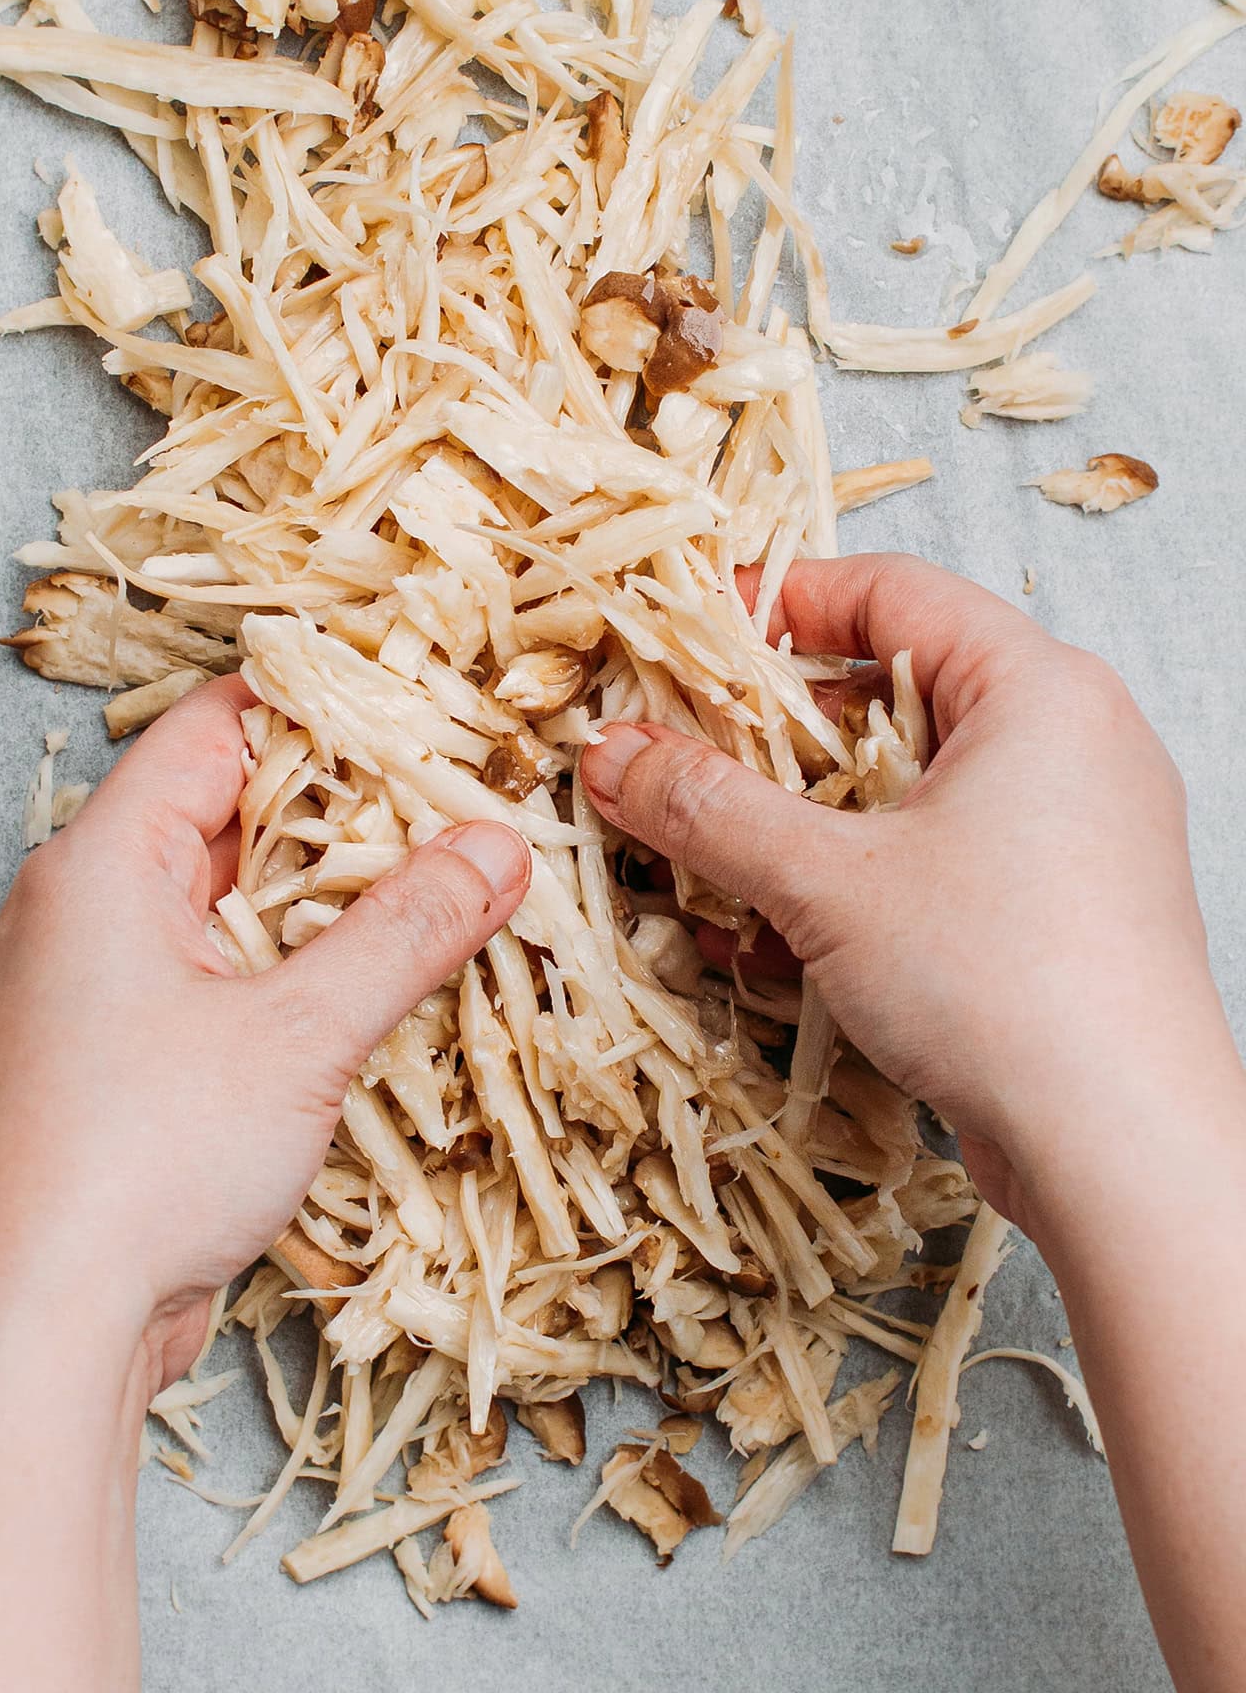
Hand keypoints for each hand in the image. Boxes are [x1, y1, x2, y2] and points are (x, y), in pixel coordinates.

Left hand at [0, 674, 529, 1386]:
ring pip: (228, 900)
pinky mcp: (117, 1059)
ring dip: (327, 895)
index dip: (323, 703)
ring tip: (441, 881)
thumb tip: (498, 847)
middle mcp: (85, 906)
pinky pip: (216, 974)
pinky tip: (373, 979)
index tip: (423, 702)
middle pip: (229, 811)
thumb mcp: (299, 1033)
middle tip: (459, 796)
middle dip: (347, 807)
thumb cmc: (143, 1159)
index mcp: (104, 860)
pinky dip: (292, 966)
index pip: (217, 726)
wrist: (37, 1329)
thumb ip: (406, 930)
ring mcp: (95, 986)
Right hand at [580, 552, 1238, 1228]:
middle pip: (893, 688)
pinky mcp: (1061, 909)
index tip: (690, 635)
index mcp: (1037, 687)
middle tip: (683, 755)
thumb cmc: (1006, 985)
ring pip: (908, 786)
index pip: (890, 588)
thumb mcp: (826, 882)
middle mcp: (1071, 739)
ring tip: (710, 857)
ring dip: (802, 818)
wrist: (1126, 1151)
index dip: (778, 602)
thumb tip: (615, 756)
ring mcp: (1074, 829)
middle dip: (774, 730)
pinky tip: (768, 935)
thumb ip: (708, 807)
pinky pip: (939, 859)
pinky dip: (855, 880)